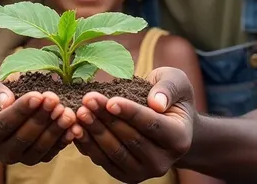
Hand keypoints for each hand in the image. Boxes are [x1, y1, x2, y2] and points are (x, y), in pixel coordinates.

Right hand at [0, 70, 76, 166]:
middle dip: (41, 118)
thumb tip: (6, 101)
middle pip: (23, 138)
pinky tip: (74, 126)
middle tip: (55, 100)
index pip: (4, 123)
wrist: (1, 112)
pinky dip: (64, 140)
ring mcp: (21, 157)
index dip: (22, 110)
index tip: (38, 95)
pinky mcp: (38, 158)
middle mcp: (1, 151)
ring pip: (39, 148)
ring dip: (55, 130)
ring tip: (68, 112)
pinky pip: (52, 153)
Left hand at [73, 67, 195, 182]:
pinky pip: (103, 161)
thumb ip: (168, 88)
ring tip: (80, 112)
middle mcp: (163, 161)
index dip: (130, 113)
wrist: (168, 122)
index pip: (151, 125)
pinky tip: (77, 127)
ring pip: (115, 152)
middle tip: (88, 100)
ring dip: (94, 131)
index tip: (110, 101)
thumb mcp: (176, 82)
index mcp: (179, 138)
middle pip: (130, 140)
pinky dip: (88, 144)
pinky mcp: (126, 175)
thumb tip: (156, 103)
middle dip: (106, 119)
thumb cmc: (170, 96)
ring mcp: (144, 172)